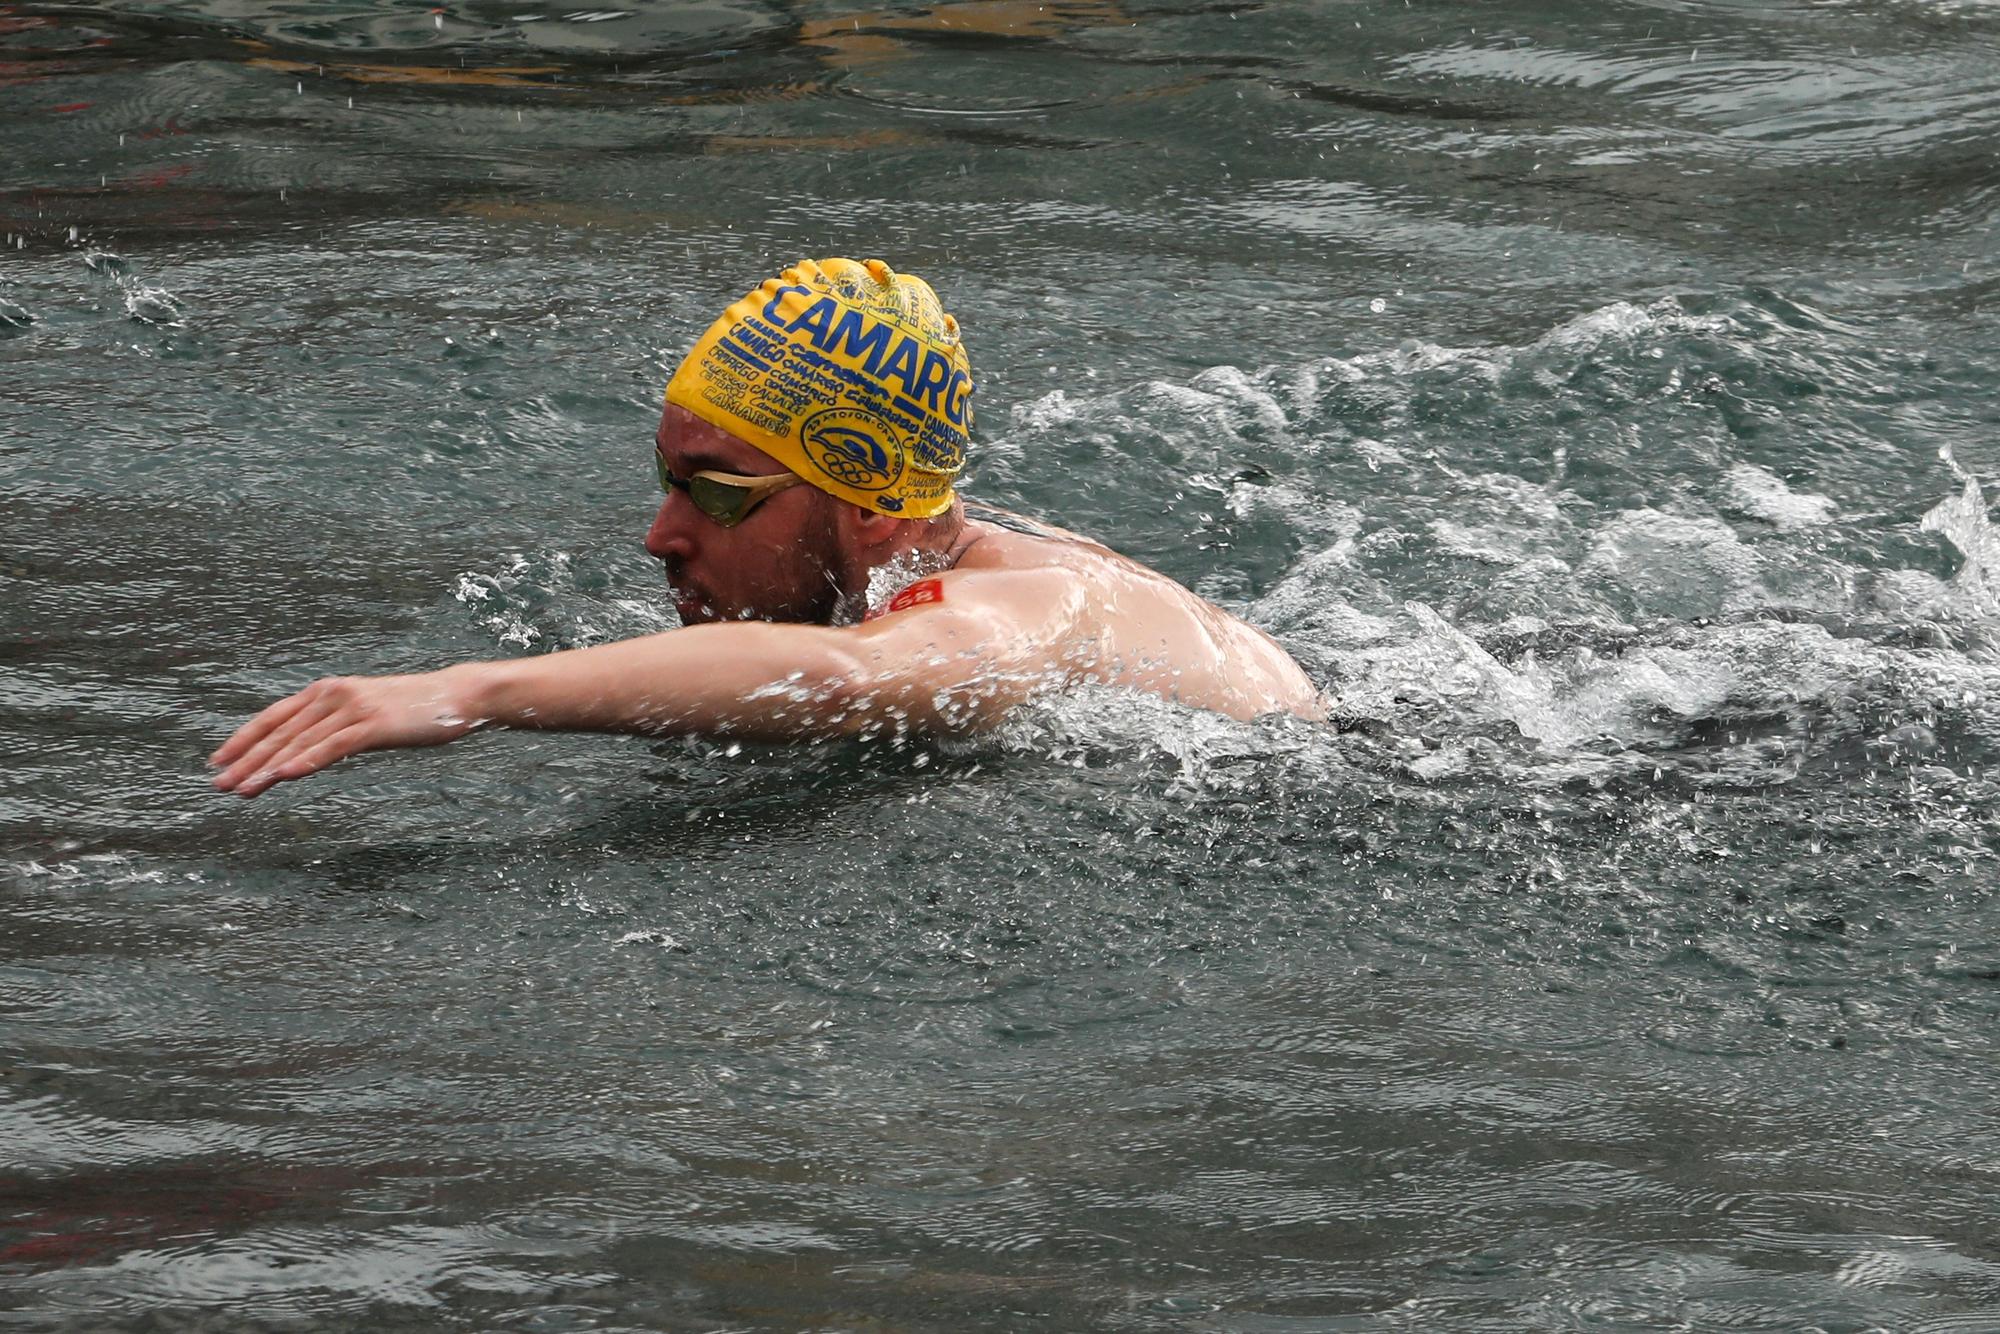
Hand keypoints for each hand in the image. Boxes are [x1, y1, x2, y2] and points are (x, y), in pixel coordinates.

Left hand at [209, 669, 487, 797]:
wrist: (455, 696)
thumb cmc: (412, 710)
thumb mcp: (364, 713)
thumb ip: (334, 726)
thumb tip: (306, 749)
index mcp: (327, 690)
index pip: (273, 716)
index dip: (243, 739)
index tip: (218, 760)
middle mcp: (333, 694)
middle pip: (280, 732)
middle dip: (246, 760)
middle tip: (220, 784)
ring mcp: (352, 708)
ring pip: (299, 741)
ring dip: (267, 768)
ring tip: (244, 789)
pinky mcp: (373, 725)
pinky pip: (332, 746)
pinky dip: (306, 761)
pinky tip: (286, 776)